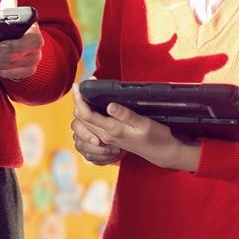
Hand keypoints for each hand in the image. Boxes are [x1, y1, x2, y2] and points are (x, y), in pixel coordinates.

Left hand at [0, 22, 43, 80]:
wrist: (27, 44)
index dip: (15, 45)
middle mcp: (36, 51)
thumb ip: (11, 8)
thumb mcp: (16, 18)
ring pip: (6, 67)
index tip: (0, 45)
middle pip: (11, 57)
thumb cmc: (19, 29)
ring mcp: (31, 64)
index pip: (30, 42)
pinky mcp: (25, 73)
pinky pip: (6, 74)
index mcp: (35, 35)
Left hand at [70, 86, 201, 170]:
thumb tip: (109, 105)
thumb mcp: (144, 123)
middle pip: (80, 119)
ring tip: (83, 95)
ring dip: (80, 109)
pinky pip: (90, 129)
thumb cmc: (155, 136)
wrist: (161, 152)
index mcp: (112, 130)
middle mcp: (106, 136)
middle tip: (80, 86)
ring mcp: (107, 139)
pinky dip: (86, 117)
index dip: (79, 99)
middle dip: (77, 102)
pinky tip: (91, 108)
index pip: (86, 114)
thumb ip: (126, 114)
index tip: (78, 85)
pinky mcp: (110, 139)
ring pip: (83, 125)